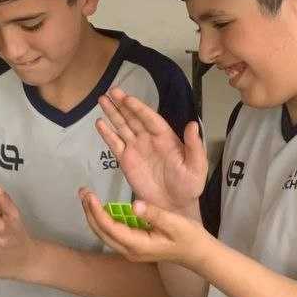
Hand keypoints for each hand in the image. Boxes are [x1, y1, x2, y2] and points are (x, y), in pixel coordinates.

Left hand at [80, 188, 210, 268]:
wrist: (198, 253)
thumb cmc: (189, 237)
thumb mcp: (174, 223)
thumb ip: (153, 215)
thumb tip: (134, 205)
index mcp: (137, 245)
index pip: (109, 227)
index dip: (96, 211)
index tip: (89, 195)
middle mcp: (129, 251)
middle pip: (101, 231)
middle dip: (89, 211)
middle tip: (83, 192)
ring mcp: (129, 251)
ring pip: (104, 233)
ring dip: (93, 215)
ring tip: (87, 197)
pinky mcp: (132, 247)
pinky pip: (111, 233)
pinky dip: (102, 219)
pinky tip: (100, 207)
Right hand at [96, 87, 206, 211]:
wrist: (174, 205)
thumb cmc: (189, 185)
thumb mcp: (197, 166)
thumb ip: (194, 145)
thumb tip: (193, 124)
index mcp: (165, 138)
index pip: (150, 119)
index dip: (139, 108)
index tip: (127, 98)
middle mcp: (148, 139)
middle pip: (133, 118)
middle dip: (122, 105)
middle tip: (111, 91)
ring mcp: (136, 149)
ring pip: (122, 127)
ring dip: (112, 113)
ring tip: (102, 100)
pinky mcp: (125, 161)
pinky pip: (115, 144)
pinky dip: (107, 133)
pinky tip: (99, 123)